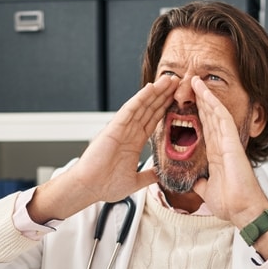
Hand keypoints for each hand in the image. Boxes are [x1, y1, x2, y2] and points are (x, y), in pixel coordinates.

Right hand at [27, 75, 178, 222]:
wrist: (89, 188)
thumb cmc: (105, 185)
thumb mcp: (135, 181)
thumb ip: (149, 175)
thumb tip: (161, 174)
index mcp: (134, 142)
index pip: (153, 121)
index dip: (164, 109)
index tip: (177, 99)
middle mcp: (129, 132)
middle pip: (149, 109)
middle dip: (163, 95)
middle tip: (178, 82)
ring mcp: (122, 128)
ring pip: (142, 105)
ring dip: (156, 92)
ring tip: (170, 80)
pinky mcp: (114, 128)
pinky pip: (130, 110)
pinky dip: (140, 98)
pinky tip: (151, 88)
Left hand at [189, 76, 267, 227]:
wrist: (242, 211)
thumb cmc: (231, 203)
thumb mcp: (207, 191)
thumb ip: (200, 182)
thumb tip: (193, 181)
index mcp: (217, 155)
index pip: (205, 129)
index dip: (197, 114)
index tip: (187, 103)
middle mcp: (223, 145)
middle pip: (209, 117)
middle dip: (199, 100)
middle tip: (189, 84)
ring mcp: (228, 142)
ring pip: (215, 113)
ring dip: (205, 96)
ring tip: (194, 81)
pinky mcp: (232, 143)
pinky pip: (222, 119)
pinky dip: (213, 104)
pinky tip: (205, 93)